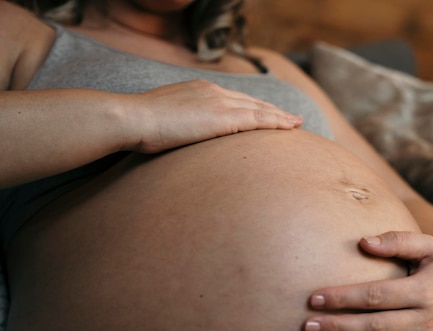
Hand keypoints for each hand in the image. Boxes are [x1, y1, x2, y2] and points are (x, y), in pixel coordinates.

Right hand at [123, 79, 303, 152]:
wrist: (134, 118)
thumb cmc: (141, 124)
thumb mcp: (164, 119)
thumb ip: (180, 123)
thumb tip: (182, 136)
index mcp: (200, 89)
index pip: (235, 98)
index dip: (254, 106)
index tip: (267, 113)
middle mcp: (214, 91)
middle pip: (252, 101)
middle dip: (273, 110)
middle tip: (292, 118)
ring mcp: (220, 102)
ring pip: (260, 109)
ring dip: (280, 117)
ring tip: (297, 124)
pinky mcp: (223, 117)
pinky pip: (257, 119)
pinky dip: (275, 123)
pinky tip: (289, 128)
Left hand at [303, 231, 432, 330]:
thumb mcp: (430, 246)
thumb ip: (399, 240)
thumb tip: (363, 242)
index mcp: (426, 292)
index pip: (376, 296)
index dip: (344, 298)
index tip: (315, 298)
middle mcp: (427, 322)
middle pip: (374, 328)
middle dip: (338, 327)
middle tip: (308, 324)